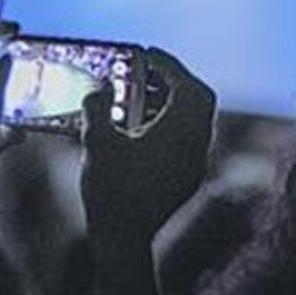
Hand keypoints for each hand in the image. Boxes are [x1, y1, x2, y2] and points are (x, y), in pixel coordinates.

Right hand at [80, 48, 214, 241]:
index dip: (168, 65)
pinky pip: (186, 140)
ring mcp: (195, 164)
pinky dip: (169, 124)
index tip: (148, 54)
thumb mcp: (97, 141)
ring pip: (194, 121)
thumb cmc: (111, 190)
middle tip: (148, 71)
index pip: (186, 85)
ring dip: (171, 103)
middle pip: (198, 100)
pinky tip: (140, 127)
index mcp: (182, 131)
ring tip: (140, 96)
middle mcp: (196, 146)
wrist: (123, 240)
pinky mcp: (187, 179)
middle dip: (175, 81)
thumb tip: (100, 88)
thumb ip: (98, 106)